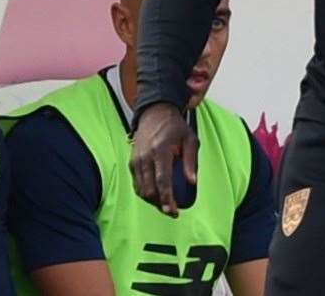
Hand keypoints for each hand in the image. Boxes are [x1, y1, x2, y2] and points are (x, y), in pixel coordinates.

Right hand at [129, 102, 197, 216]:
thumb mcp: (190, 139)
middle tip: (172, 210)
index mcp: (160, 150)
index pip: (162, 180)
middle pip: (149, 189)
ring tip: (166, 204)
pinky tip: (156, 194)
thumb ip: (190, 161)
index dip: (167, 198)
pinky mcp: (132, 162)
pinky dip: (145, 192)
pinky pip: (137, 184)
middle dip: (160, 204)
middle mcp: (145, 156)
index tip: (173, 210)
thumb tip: (192, 182)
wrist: (155, 113)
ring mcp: (136, 160)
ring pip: (141, 190)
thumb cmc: (174, 126)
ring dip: (153, 200)